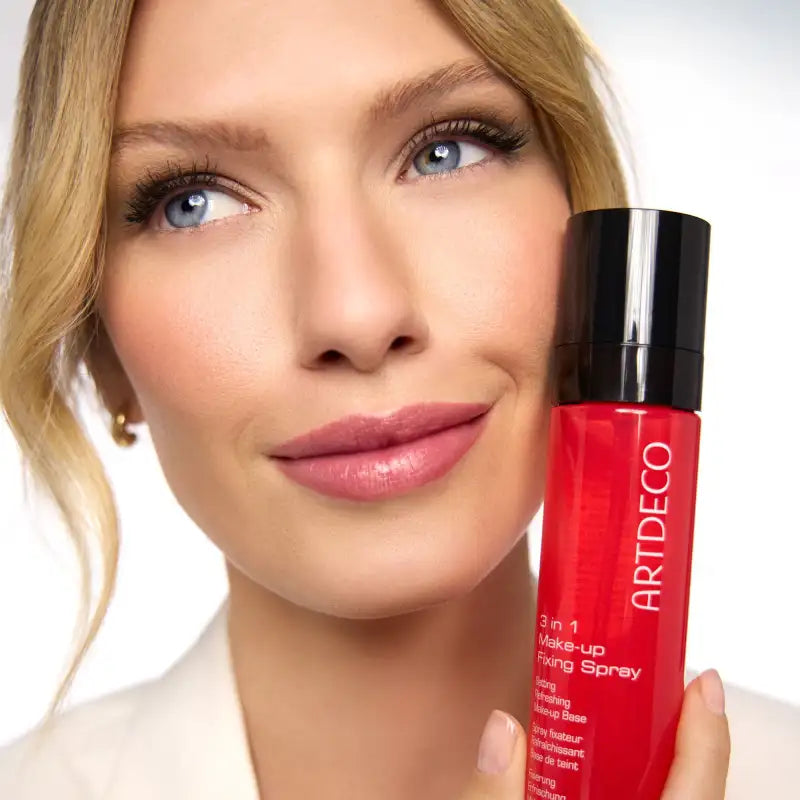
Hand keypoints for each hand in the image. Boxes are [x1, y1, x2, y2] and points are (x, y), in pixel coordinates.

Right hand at [459, 668, 730, 798]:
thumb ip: (494, 795)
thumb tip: (500, 728)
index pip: (698, 786)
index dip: (708, 731)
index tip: (704, 680)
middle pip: (687, 784)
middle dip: (674, 730)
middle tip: (653, 681)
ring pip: (663, 798)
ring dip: (648, 759)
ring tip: (621, 716)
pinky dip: (628, 782)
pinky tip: (594, 769)